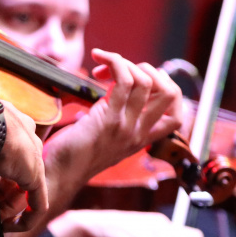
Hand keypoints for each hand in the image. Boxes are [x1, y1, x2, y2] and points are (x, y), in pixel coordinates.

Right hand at [0, 99, 46, 230]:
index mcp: (11, 124)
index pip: (9, 155)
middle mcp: (26, 137)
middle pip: (18, 173)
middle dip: (2, 194)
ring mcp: (33, 155)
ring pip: (25, 188)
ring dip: (7, 206)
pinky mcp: (36, 174)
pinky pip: (37, 202)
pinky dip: (27, 216)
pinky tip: (14, 226)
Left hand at [41, 49, 184, 204]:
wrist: (57, 177)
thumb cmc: (72, 155)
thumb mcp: (104, 136)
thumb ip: (116, 116)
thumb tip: (113, 87)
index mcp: (141, 139)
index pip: (177, 114)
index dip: (167, 89)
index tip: (140, 80)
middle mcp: (139, 134)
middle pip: (171, 93)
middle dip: (149, 70)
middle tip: (121, 69)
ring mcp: (127, 128)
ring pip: (145, 81)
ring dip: (125, 63)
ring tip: (103, 65)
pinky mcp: (109, 121)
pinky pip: (123, 81)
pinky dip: (114, 62)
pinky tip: (99, 59)